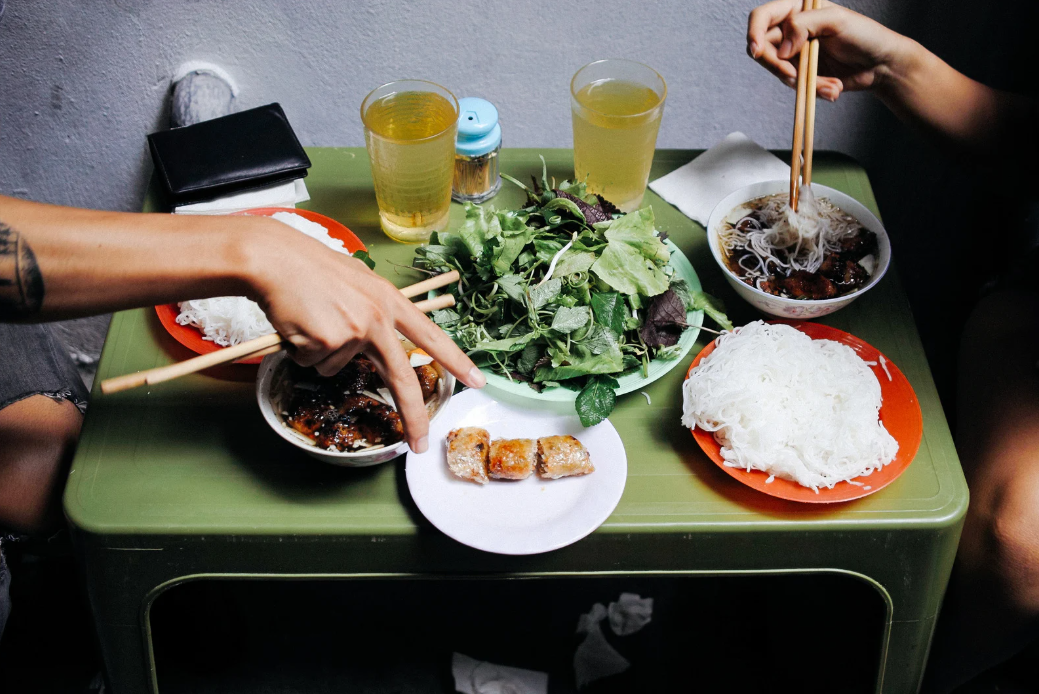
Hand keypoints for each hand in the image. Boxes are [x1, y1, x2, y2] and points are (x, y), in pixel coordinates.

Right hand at [246, 219, 484, 453]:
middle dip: (412, 417)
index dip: (455, 361)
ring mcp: (354, 331)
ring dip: (320, 352)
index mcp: (390, 301)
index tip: (477, 382)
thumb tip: (376, 339)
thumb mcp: (357, 282)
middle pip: (400, 378)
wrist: (275, 259)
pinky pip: (314, 363)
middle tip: (420, 444)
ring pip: (338, 368)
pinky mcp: (328, 341)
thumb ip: (374, 309)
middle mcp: (378, 318)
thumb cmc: (311, 269)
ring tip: (310, 319)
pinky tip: (298, 324)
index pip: (431, 337)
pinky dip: (302, 350)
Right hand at [746, 0, 910, 100]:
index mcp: (795, 9)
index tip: (757, 51)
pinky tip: (832, 88)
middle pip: (763, 49)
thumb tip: (782, 49)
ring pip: (779, 72)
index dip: (753, 32)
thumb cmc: (864, 35)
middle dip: (780, 66)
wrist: (881, 64)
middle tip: (796, 76)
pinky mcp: (801, 74)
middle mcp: (790, 30)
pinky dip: (813, 89)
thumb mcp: (836, 22)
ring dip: (803, 82)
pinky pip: (794, 85)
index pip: (762, 17)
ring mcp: (794, 53)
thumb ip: (804, 25)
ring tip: (831, 84)